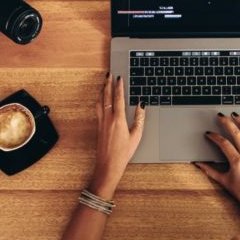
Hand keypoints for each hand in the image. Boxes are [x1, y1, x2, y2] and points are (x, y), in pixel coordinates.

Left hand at [88, 73, 145, 199]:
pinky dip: (99, 100)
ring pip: (100, 101)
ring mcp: (101, 122)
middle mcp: (108, 119)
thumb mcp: (136, 135)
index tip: (120, 78)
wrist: (108, 164)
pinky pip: (98, 108)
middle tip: (109, 75)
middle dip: (107, 84)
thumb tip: (141, 105)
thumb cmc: (123, 153)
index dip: (119, 87)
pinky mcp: (98, 126)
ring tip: (104, 83)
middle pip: (106, 96)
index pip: (118, 98)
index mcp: (119, 120)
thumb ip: (139, 118)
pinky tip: (100, 99)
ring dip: (102, 90)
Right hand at [194, 113, 239, 219]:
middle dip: (228, 123)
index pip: (224, 144)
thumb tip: (198, 164)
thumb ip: (209, 171)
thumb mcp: (224, 181)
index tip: (209, 134)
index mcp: (237, 162)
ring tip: (235, 115)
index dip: (215, 137)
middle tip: (220, 116)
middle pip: (237, 134)